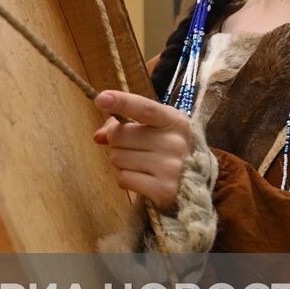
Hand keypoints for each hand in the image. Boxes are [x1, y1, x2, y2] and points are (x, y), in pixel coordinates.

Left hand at [92, 90, 195, 211]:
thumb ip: (122, 125)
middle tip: (134, 148)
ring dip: (121, 162)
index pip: (144, 108)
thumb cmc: (164, 149)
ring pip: (117, 157)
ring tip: (141, 164)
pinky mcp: (164, 190)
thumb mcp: (152, 129)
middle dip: (117, 142)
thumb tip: (98, 136)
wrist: (191, 181)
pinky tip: (142, 178)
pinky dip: (126, 179)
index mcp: (174, 120)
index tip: (100, 99)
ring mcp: (171, 167)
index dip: (121, 102)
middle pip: (119, 135)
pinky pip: (123, 178)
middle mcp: (175, 142)